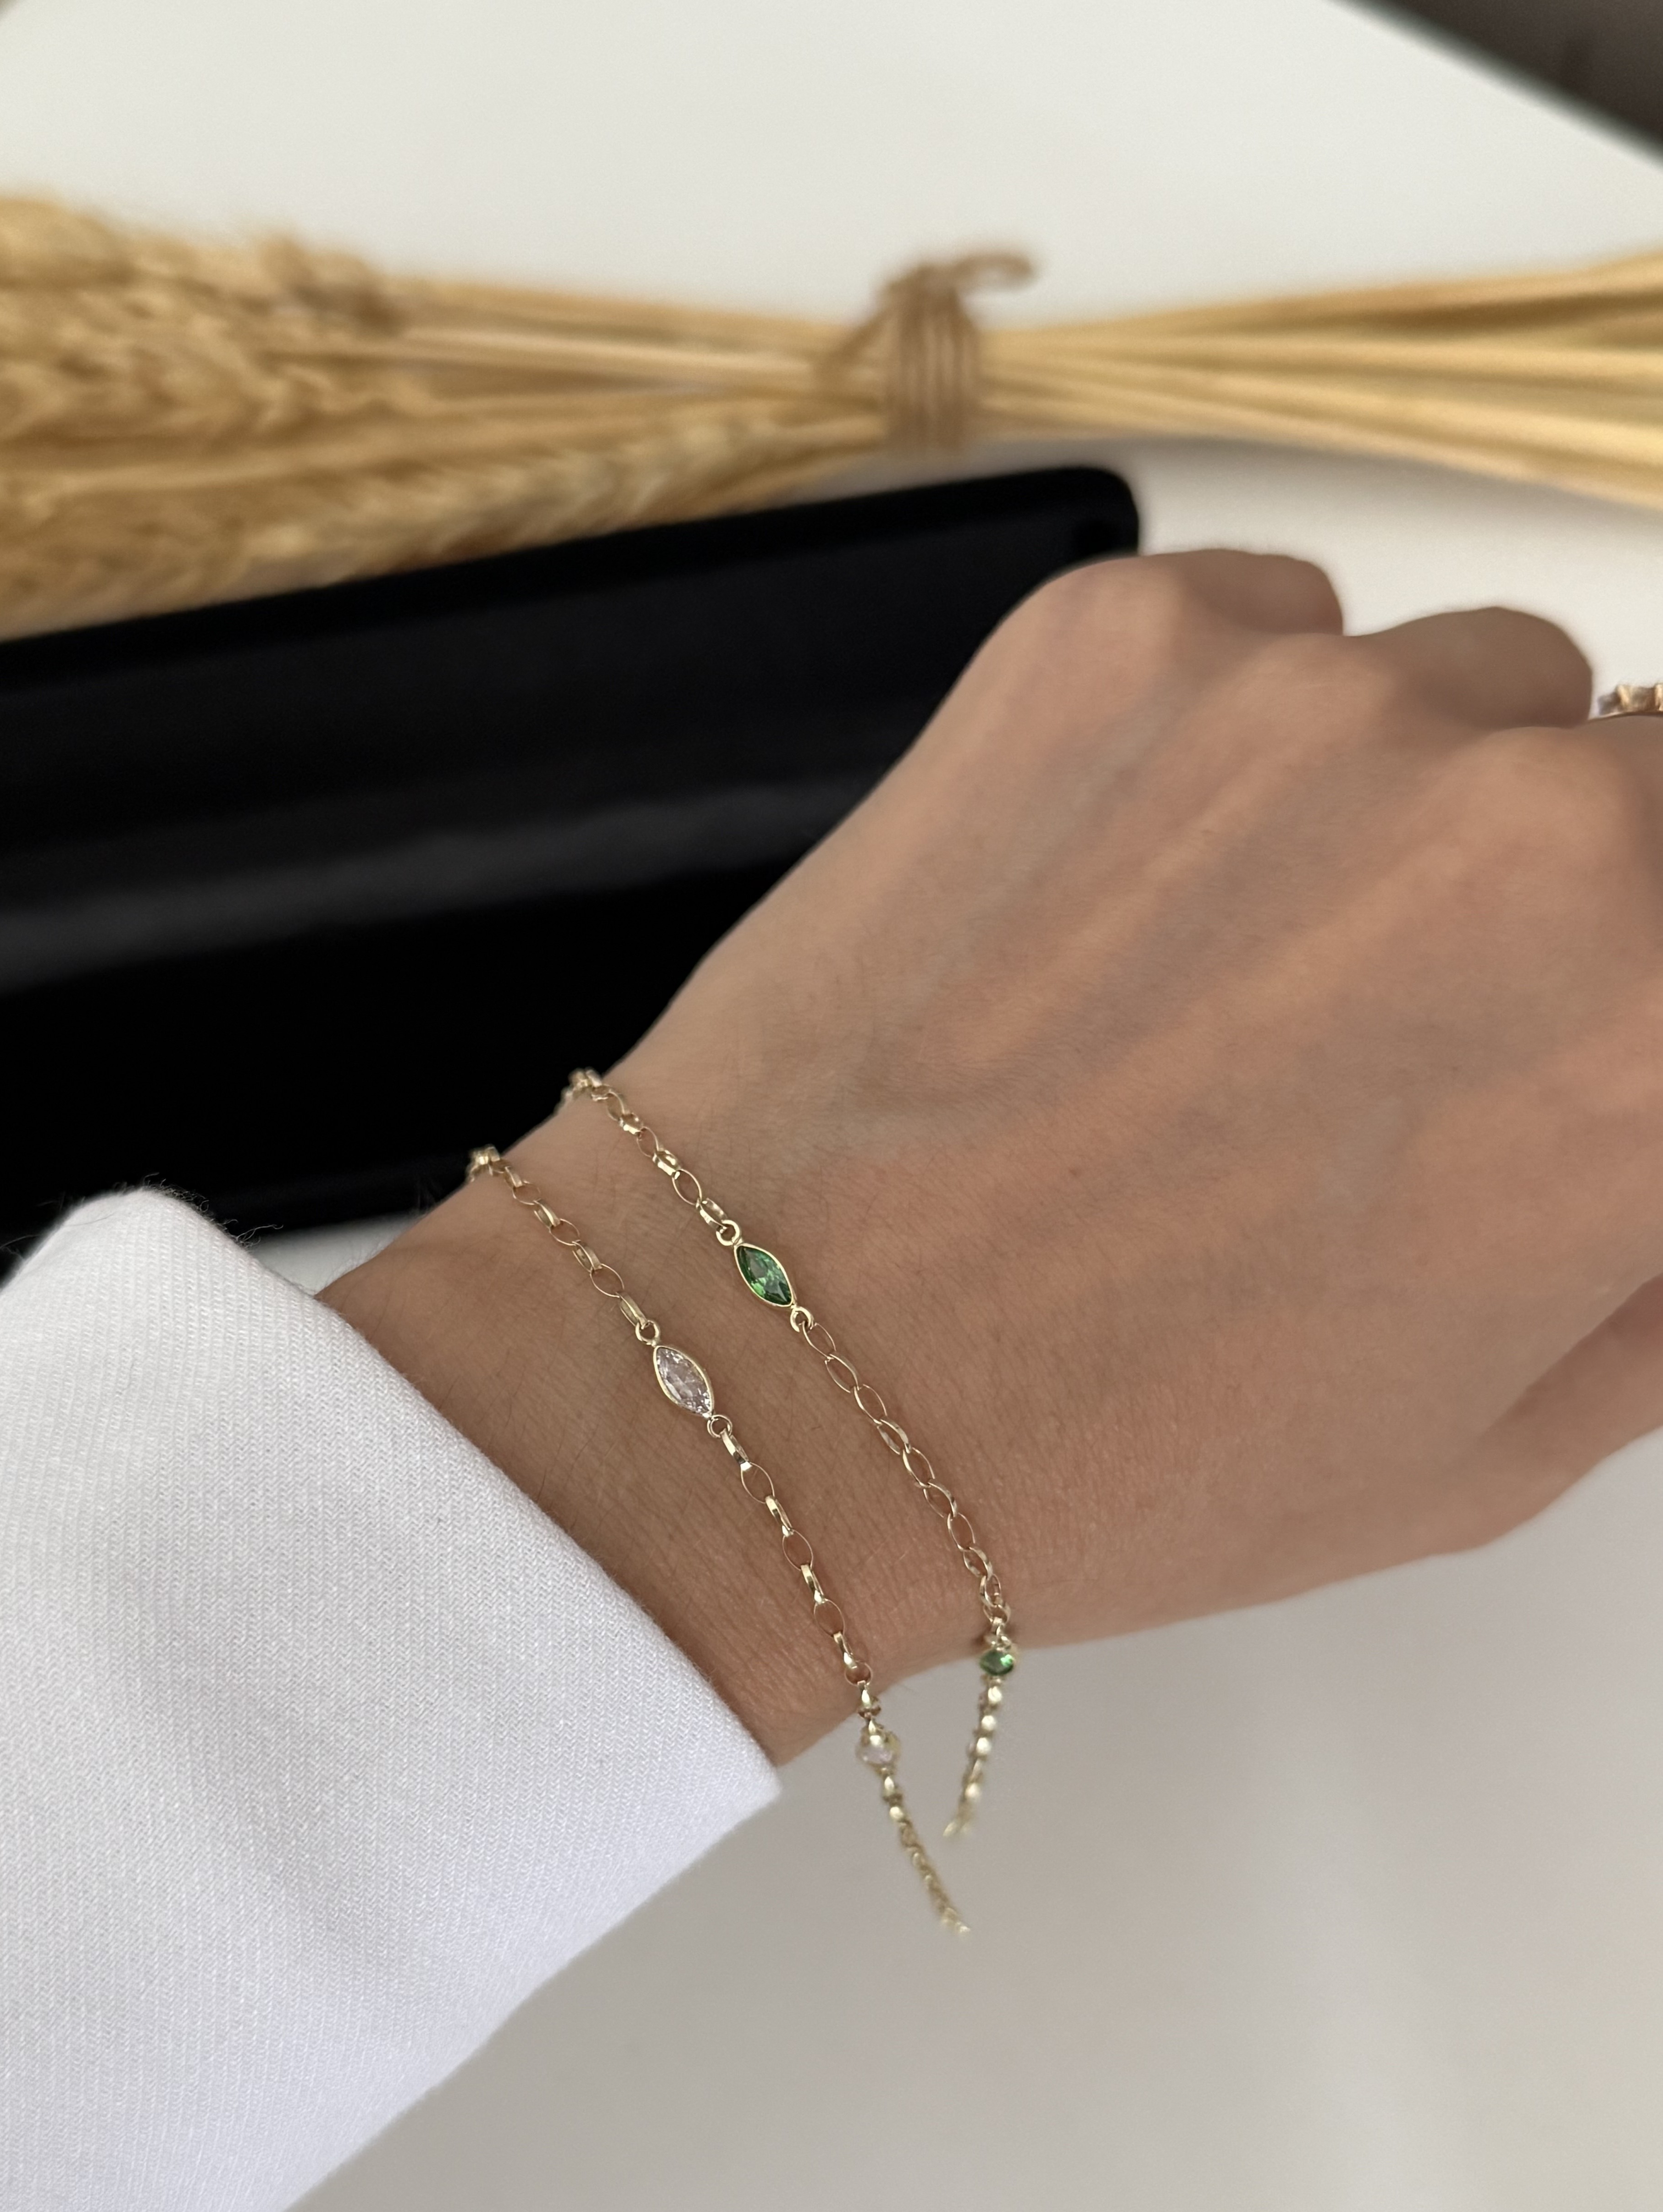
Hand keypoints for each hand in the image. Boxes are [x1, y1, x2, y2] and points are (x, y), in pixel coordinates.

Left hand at [330, 550, 1662, 1755]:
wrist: (775, 1365)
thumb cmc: (1114, 1443)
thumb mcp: (1486, 1444)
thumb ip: (1661, 1283)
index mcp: (1655, 1031)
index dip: (1643, 998)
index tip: (1572, 1041)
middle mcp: (1527, 819)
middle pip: (1648, 778)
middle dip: (1571, 898)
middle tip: (1402, 1035)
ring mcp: (1309, 701)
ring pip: (1467, 687)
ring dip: (1404, 805)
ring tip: (1235, 973)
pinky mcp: (1115, 637)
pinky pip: (1275, 630)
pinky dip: (1235, 738)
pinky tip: (1123, 898)